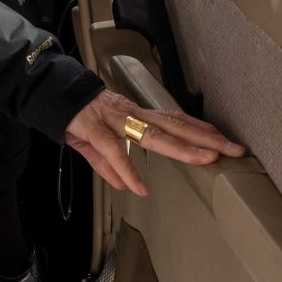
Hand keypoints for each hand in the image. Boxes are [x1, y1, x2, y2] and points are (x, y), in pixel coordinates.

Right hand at [62, 88, 243, 195]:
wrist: (48, 94)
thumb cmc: (76, 115)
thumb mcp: (96, 143)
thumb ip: (112, 166)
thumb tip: (128, 187)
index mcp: (136, 116)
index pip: (176, 121)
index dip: (201, 130)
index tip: (225, 142)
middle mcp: (132, 114)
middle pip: (176, 125)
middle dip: (206, 137)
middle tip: (233, 149)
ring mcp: (115, 120)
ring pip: (154, 133)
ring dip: (182, 147)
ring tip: (206, 159)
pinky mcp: (94, 130)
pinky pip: (113, 151)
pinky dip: (127, 169)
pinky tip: (139, 187)